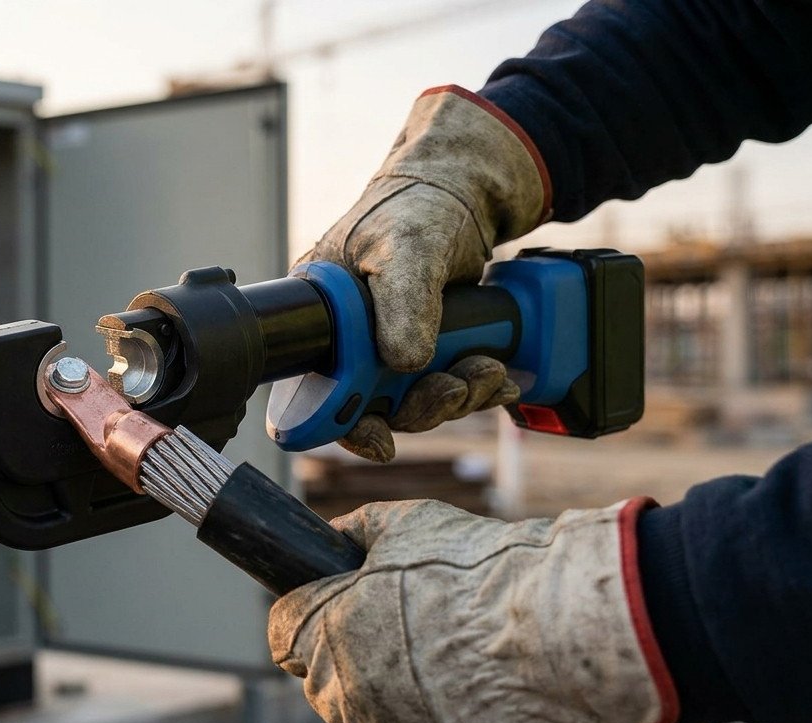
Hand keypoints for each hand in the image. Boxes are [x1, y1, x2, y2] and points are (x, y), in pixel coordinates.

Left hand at [268, 498, 676, 722]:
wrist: (561, 630)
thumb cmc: (484, 573)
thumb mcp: (410, 525)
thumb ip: (357, 531)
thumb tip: (333, 536)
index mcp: (330, 632)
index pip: (284, 634)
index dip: (306, 614)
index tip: (330, 606)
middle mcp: (350, 694)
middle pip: (323, 680)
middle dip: (349, 655)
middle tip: (403, 630)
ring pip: (366, 719)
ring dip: (388, 695)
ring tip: (446, 661)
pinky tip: (466, 693)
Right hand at [298, 86, 548, 460]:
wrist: (464, 193)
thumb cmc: (418, 206)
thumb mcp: (407, 246)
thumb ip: (403, 300)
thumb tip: (404, 361)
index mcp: (323, 317)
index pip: (314, 392)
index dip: (342, 423)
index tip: (380, 439)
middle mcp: (350, 340)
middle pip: (373, 408)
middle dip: (420, 408)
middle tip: (455, 387)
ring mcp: (389, 348)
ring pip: (415, 404)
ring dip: (456, 398)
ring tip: (488, 371)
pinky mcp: (427, 350)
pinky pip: (446, 388)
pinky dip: (475, 389)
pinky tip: (498, 376)